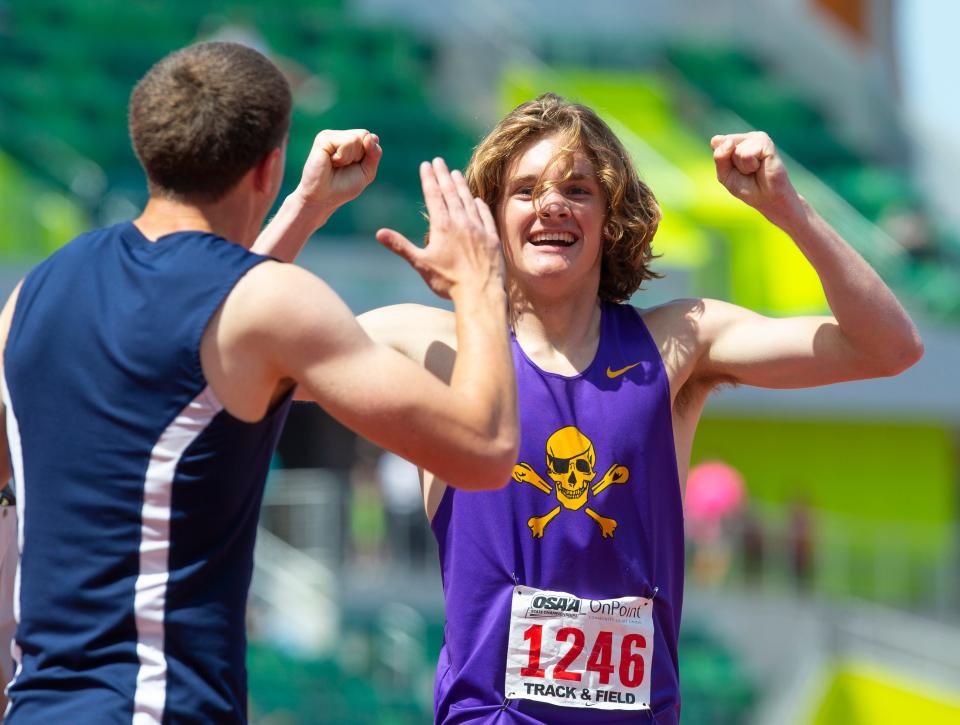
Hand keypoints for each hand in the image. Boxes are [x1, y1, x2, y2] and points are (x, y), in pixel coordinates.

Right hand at [292, 129, 381, 216]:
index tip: (355, 166)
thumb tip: (371, 136)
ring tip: (336, 165)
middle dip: (359, 156)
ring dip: (349, 158)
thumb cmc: (344, 186)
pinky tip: (330, 162)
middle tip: (344, 166)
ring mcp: (331, 136)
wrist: (323, 198)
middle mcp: (340, 135)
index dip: (369, 155)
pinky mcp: (323, 138)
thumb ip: (374, 154)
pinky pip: (346, 142)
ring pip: (355, 138)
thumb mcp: (367, 172)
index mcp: (351, 141)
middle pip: (364, 135)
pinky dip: (342, 157)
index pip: (371, 138)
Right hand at [375, 158, 503, 299]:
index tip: (426, 164)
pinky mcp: (492, 238)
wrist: (480, 293)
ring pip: (468, 201)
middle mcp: (461, 222)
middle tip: (438, 161)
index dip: (429, 178)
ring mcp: (479, 228)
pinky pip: (485, 216)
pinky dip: (479, 205)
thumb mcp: (421, 263)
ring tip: (456, 173)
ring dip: (461, 186)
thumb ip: (400, 246)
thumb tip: (379, 233)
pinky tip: (476, 200)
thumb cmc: (448, 281)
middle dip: (443, 175)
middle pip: (451, 193)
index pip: (434, 195)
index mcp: (443, 226)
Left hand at [711, 132, 801, 223]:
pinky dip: (750, 166)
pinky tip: (760, 167)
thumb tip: (729, 141)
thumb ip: (720, 157)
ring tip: (754, 169)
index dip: (722, 160)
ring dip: (742, 166)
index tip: (735, 169)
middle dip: (731, 164)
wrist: (768, 198)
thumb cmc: (747, 186)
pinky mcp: (766, 142)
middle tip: (746, 171)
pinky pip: (746, 154)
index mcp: (734, 141)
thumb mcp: (725, 174)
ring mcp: (757, 137)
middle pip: (724, 145)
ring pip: (736, 150)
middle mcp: (746, 137)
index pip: (716, 142)